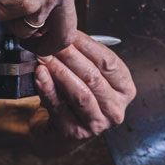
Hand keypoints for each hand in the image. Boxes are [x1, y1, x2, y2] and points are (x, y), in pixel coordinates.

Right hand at [0, 0, 78, 52]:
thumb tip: (33, 7)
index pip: (69, 13)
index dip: (54, 29)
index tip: (45, 35)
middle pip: (64, 33)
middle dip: (45, 45)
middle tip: (31, 46)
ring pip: (29, 29)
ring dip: (10, 19)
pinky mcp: (27, 3)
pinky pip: (7, 21)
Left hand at [28, 32, 135, 156]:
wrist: (61, 130)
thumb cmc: (75, 96)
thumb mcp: (86, 75)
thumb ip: (81, 56)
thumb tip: (63, 32)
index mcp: (125, 90)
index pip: (109, 63)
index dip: (88, 45)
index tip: (69, 32)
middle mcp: (115, 109)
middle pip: (94, 77)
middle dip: (70, 56)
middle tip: (52, 42)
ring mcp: (97, 124)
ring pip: (80, 93)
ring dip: (60, 71)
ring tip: (44, 56)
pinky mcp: (74, 132)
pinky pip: (59, 106)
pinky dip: (48, 88)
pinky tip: (39, 75)